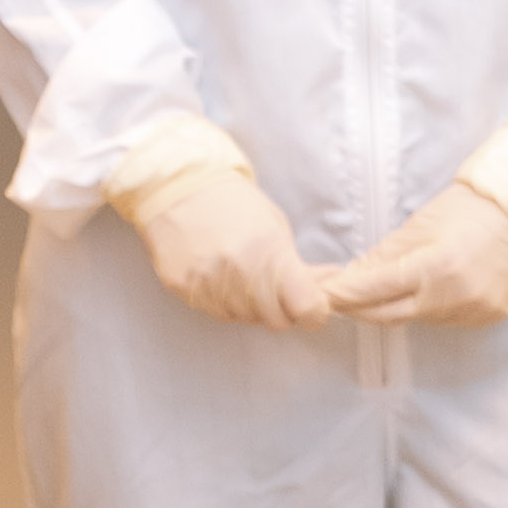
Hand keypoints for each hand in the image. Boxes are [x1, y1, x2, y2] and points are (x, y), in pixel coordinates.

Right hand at [123, 159, 338, 328]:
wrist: (180, 187)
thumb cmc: (233, 202)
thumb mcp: (276, 226)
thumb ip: (297, 265)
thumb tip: (326, 285)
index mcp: (270, 252)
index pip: (306, 308)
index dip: (314, 312)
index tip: (312, 308)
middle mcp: (240, 273)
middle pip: (276, 321)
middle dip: (282, 311)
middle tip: (275, 290)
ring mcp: (209, 284)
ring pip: (244, 319)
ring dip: (250, 306)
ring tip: (241, 275)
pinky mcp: (184, 288)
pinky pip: (215, 312)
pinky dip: (223, 302)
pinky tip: (219, 276)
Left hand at [318, 122, 507, 328]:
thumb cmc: (470, 209)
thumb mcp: (420, 225)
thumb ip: (384, 256)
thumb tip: (351, 277)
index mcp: (433, 268)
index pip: (375, 290)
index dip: (346, 294)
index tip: (325, 293)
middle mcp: (453, 297)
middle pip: (389, 316)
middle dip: (361, 309)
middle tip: (339, 301)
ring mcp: (472, 311)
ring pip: (417, 319)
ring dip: (397, 307)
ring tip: (384, 290)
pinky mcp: (487, 317)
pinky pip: (446, 319)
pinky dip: (430, 308)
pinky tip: (427, 292)